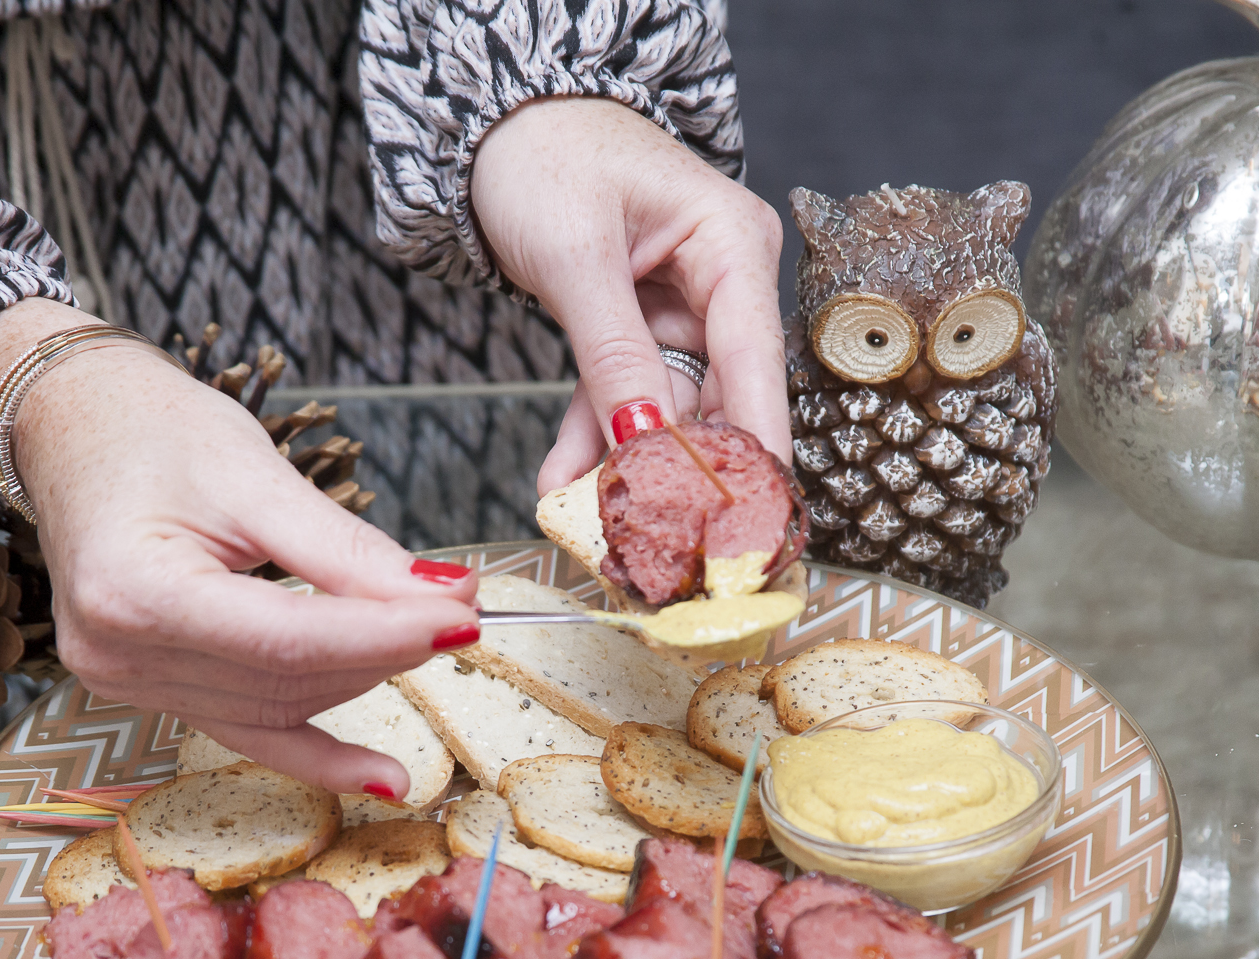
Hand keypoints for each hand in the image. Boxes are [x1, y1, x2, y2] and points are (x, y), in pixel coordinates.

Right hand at [0, 299, 479, 800]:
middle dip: (386, 649)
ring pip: (280, 706)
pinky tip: (382, 777)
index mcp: (135, 592)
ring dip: (361, 678)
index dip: (386, 634)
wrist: (72, 427)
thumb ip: (349, 552)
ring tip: (426, 636)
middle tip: (461, 611)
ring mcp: (126, 680)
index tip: (464, 616)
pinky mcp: (147, 687)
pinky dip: (317, 750)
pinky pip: (247, 728)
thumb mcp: (258, 476)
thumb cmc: (153, 430)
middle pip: (289, 679)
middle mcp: (119, 654)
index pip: (289, 640)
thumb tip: (445, 599)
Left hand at [471, 97, 789, 493]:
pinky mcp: (641, 329)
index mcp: (731, 243)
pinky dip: (594, 433)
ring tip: (590, 514)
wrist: (501, 129)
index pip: (756, 358)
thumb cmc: (547, 156)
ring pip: (665, 403)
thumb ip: (613, 351)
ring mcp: (682, 309)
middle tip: (660, 529)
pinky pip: (623, 392)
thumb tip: (646, 437)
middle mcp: (721, 281)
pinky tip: (565, 478)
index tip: (757, 511)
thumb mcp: (576, 255)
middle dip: (683, 463)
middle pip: (720, 392)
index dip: (757, 440)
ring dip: (625, 459)